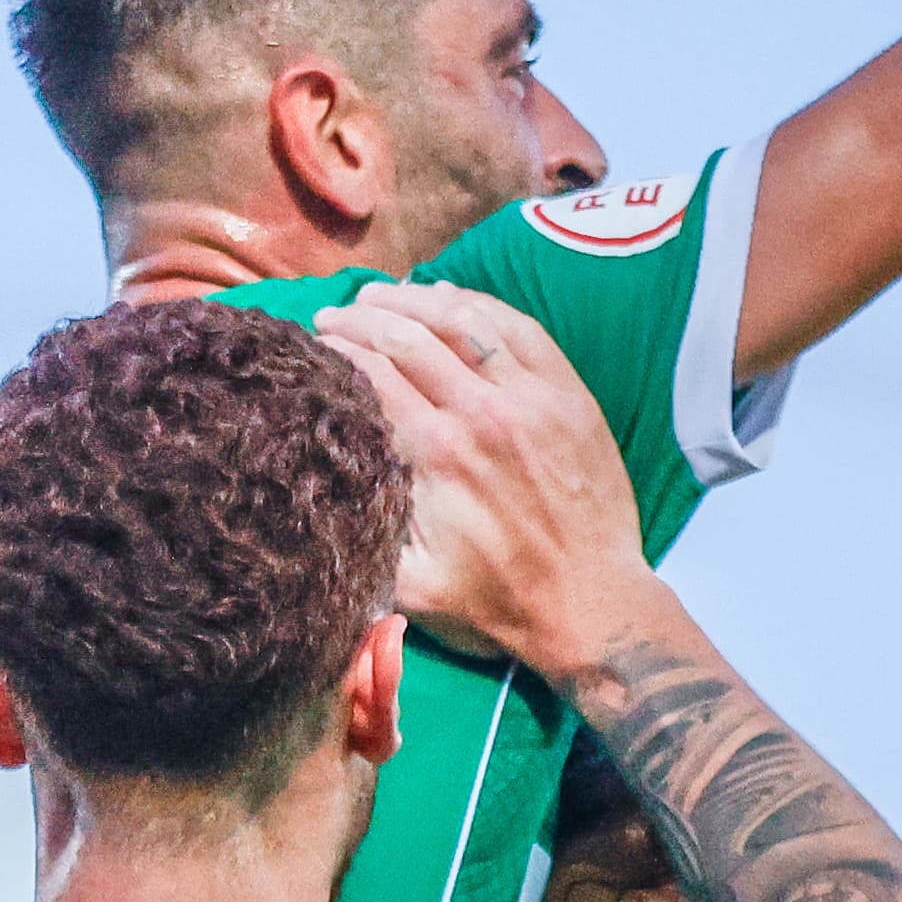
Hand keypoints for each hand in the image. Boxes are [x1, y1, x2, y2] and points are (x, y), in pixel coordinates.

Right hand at [313, 281, 649, 679]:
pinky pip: (520, 328)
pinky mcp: (569, 395)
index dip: (334, 352)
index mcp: (437, 454)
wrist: (591, 606)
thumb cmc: (496, 605)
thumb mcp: (410, 588)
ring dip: (413, 300)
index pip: (372, 375)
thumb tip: (313, 492)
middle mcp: (482, 412)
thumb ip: (362, 535)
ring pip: (463, 320)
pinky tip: (450, 299)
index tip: (310, 347)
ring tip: (378, 295)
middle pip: (408, 337)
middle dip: (360, 318)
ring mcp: (532, 397)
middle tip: (331, 316)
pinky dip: (480, 304)